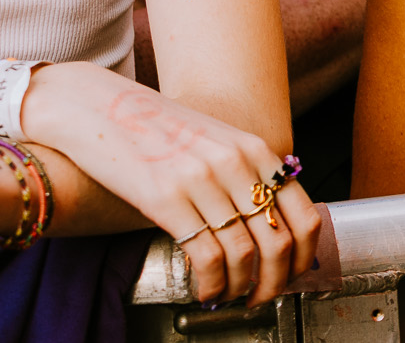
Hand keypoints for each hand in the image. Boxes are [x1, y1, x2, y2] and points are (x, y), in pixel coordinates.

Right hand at [18, 63, 320, 306]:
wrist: (99, 107)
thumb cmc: (156, 130)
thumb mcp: (215, 142)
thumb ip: (244, 173)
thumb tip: (264, 222)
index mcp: (255, 150)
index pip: (304, 213)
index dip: (305, 256)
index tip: (294, 275)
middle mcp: (236, 164)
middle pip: (279, 241)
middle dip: (276, 282)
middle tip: (261, 298)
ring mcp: (202, 180)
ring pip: (244, 254)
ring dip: (240, 289)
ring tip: (228, 298)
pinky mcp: (165, 199)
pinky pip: (206, 256)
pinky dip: (211, 284)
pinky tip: (203, 291)